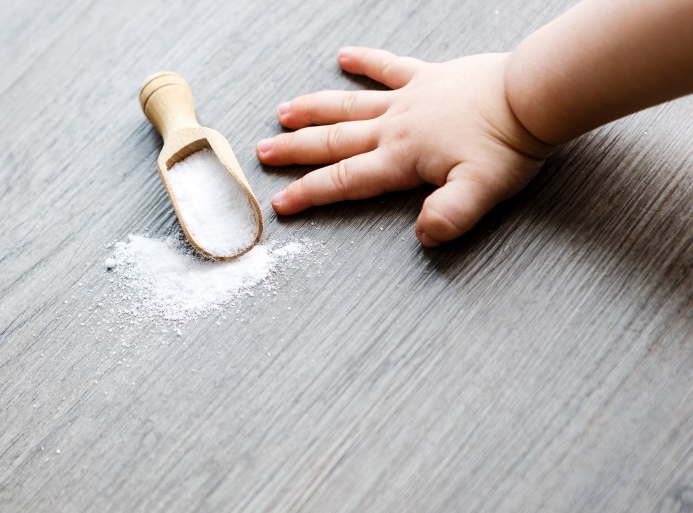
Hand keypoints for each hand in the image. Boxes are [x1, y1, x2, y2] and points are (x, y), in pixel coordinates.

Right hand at [256, 47, 553, 245]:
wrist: (530, 96)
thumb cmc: (507, 145)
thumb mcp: (480, 192)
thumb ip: (449, 217)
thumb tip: (423, 238)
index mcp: (400, 158)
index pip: (344, 180)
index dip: (309, 193)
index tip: (281, 203)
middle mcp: (394, 128)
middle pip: (333, 141)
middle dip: (296, 150)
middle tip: (264, 153)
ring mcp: (407, 99)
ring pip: (348, 105)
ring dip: (314, 110)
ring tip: (284, 113)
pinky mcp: (426, 78)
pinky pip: (388, 68)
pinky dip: (366, 62)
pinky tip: (345, 56)